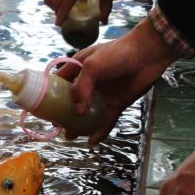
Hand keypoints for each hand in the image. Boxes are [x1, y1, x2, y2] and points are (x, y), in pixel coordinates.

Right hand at [55, 17, 178, 142]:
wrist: (148, 54)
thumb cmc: (118, 53)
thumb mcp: (93, 65)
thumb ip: (82, 87)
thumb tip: (77, 110)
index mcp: (79, 68)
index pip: (60, 82)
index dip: (52, 94)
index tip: (45, 108)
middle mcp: (89, 83)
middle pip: (72, 101)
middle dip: (64, 114)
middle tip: (58, 126)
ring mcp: (103, 94)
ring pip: (88, 113)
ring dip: (79, 125)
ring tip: (71, 136)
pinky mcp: (116, 103)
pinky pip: (106, 120)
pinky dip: (100, 131)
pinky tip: (93, 140)